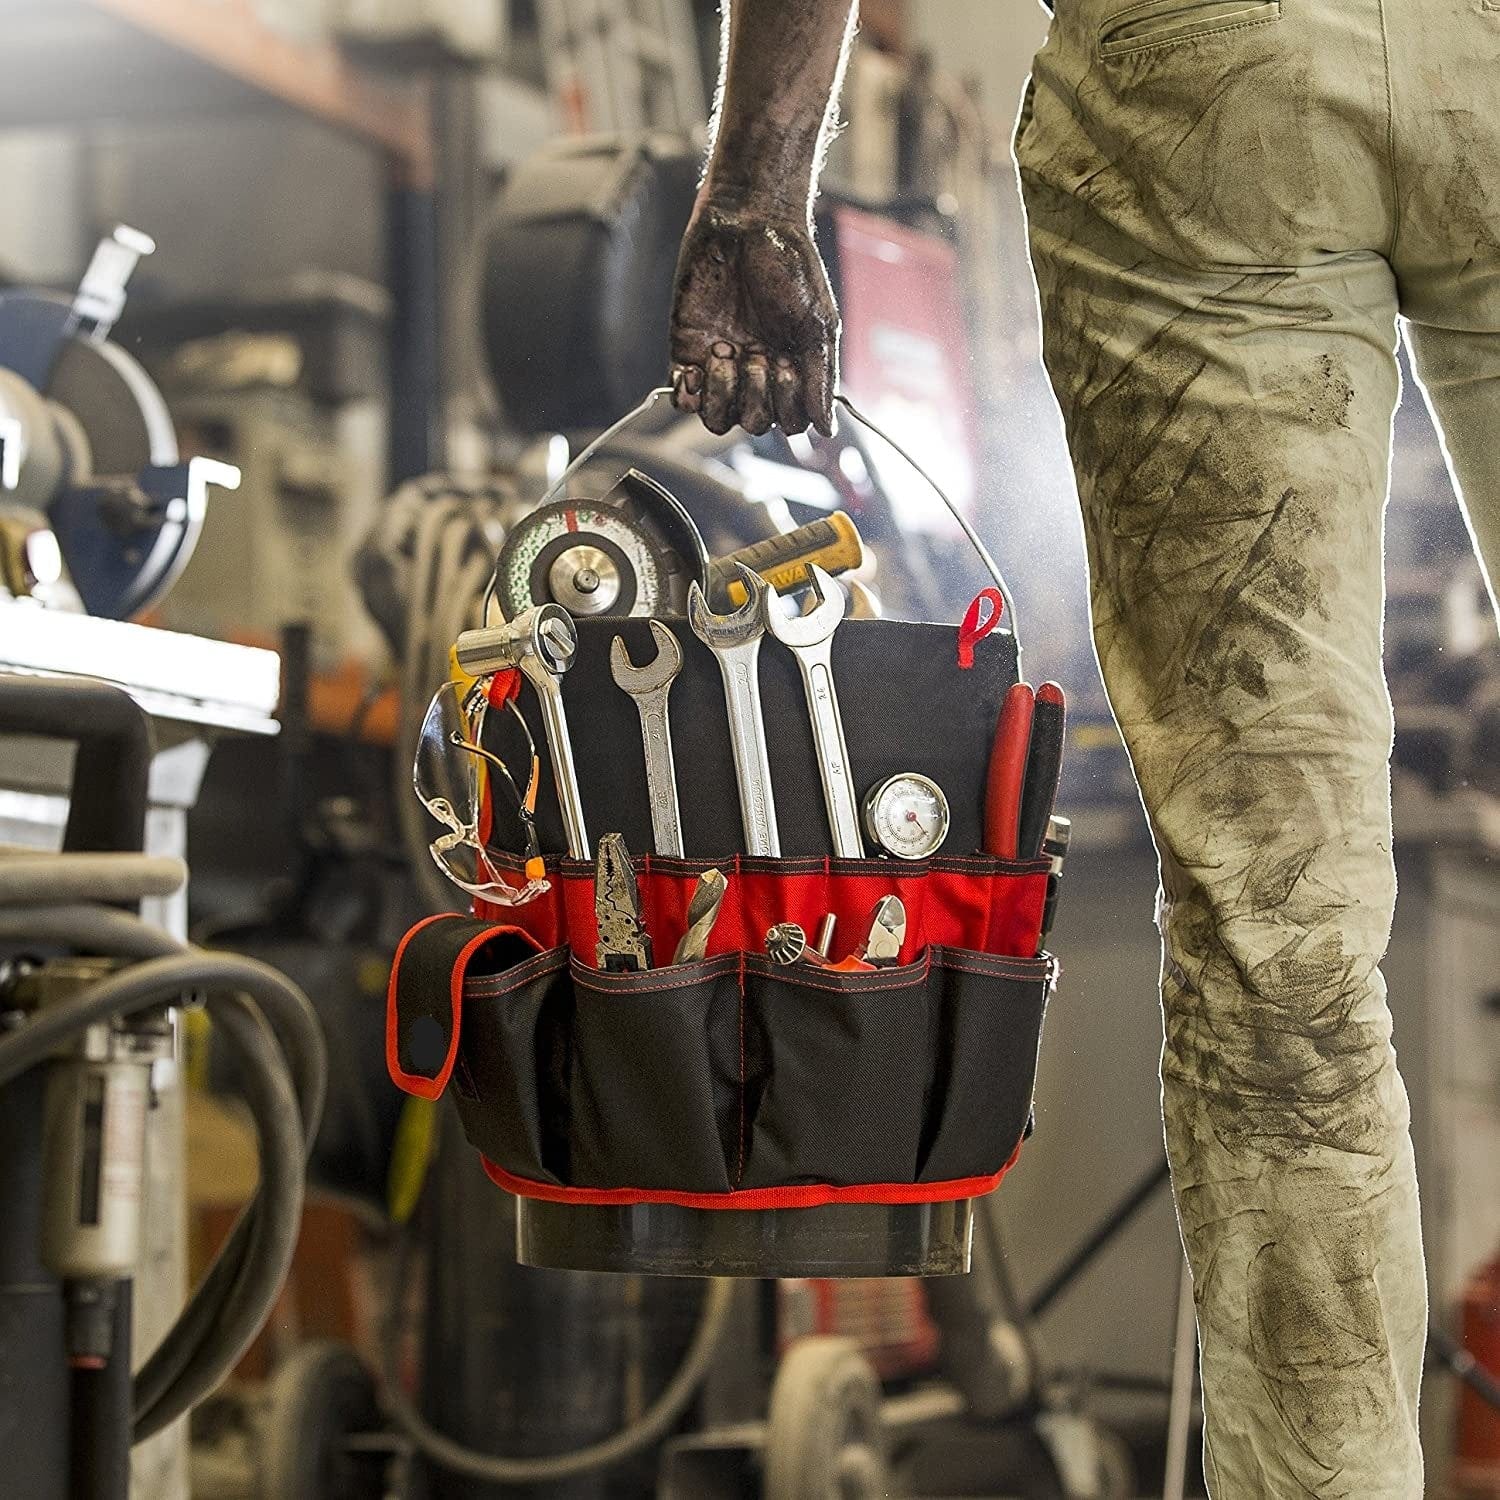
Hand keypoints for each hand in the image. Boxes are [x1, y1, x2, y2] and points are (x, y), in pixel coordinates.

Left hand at [669, 201, 838, 436]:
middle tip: (757, 353)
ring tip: (726, 353)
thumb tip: (827, 429)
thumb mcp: (819, 324)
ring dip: (723, 396)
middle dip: (756, 394)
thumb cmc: (791, 267)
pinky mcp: (688, 352)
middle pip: (754, 423)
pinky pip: (684, 399)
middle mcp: (757, 374)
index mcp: (792, 371)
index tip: (787, 364)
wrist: (749, 223)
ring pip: (718, 420)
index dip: (787, 406)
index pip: (790, 422)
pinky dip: (690, 394)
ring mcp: (722, 366)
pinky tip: (700, 364)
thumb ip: (821, 378)